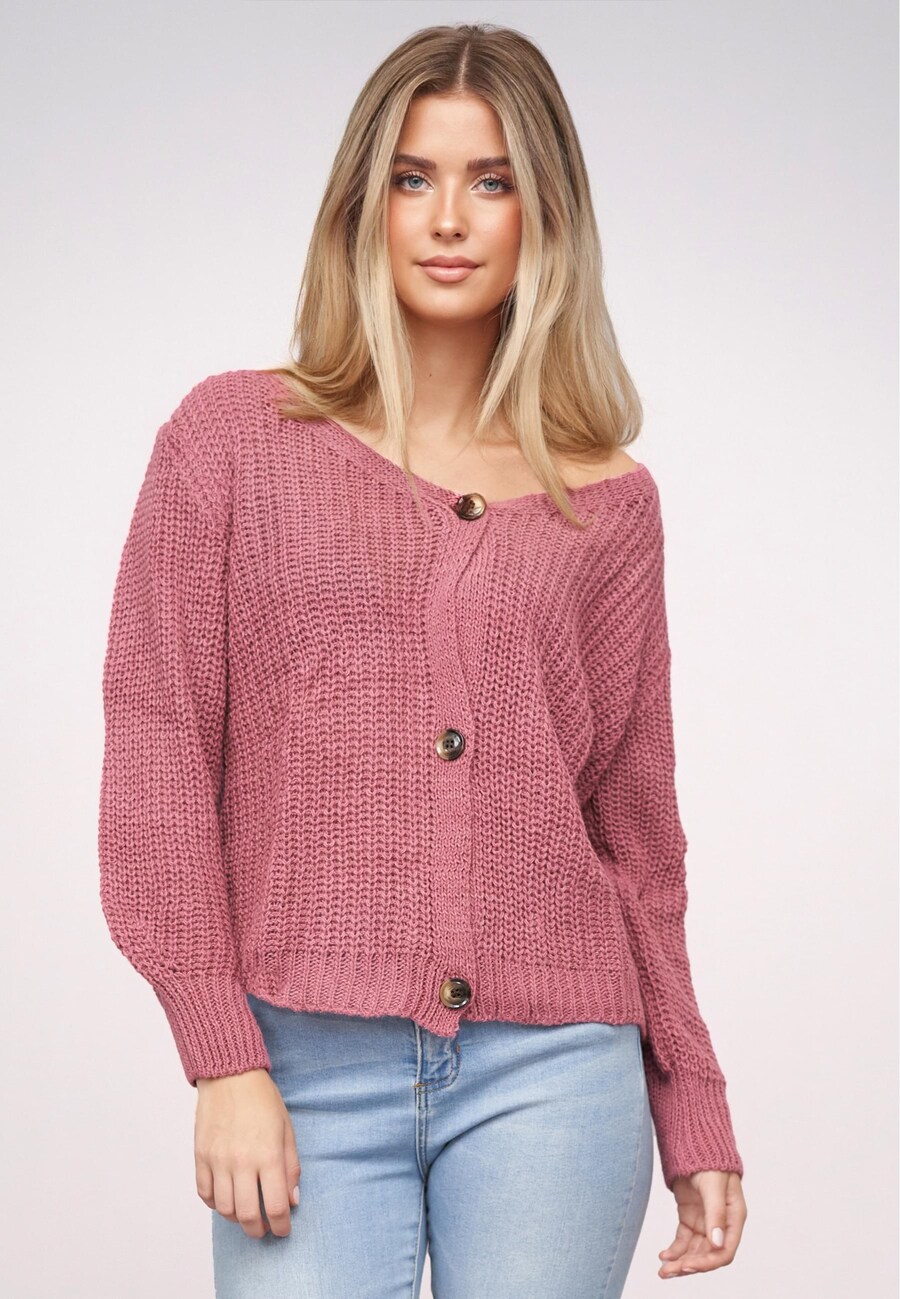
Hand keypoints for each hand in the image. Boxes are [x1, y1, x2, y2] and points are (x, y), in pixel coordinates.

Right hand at [194, 1068, 301, 1238]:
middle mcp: (241, 1161)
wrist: (230, 1075)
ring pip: (224, 1208)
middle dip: (258, 1229)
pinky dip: (215, 1204)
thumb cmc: (262, 1099)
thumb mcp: (286, 1129)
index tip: (284, 1229)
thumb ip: (291, 1166)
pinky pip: (204, 1193)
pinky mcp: (200, 1156)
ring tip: (246, 1214)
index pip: (275, 1205)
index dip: (281, 1225)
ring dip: (236, 1219)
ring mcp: (218, 1160)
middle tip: (264, 1229)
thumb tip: (292, 1200)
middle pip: (247, 1214)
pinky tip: (226, 1199)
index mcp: (267, 1154)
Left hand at [658, 1170, 745, 1277]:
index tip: (688, 1265)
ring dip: (680, 1262)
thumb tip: (717, 1243)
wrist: (694, 1143)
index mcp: (734, 1218)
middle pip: (707, 1255)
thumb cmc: (710, 1161)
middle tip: (669, 1271)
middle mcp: (721, 1224)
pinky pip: (683, 1240)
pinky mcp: (690, 1218)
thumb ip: (715, 1213)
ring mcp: (705, 1222)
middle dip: (689, 1265)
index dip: (708, 1262)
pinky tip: (663, 1255)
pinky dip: (674, 1250)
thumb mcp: (713, 1186)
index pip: (725, 1251)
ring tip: (663, 1270)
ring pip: (694, 1251)